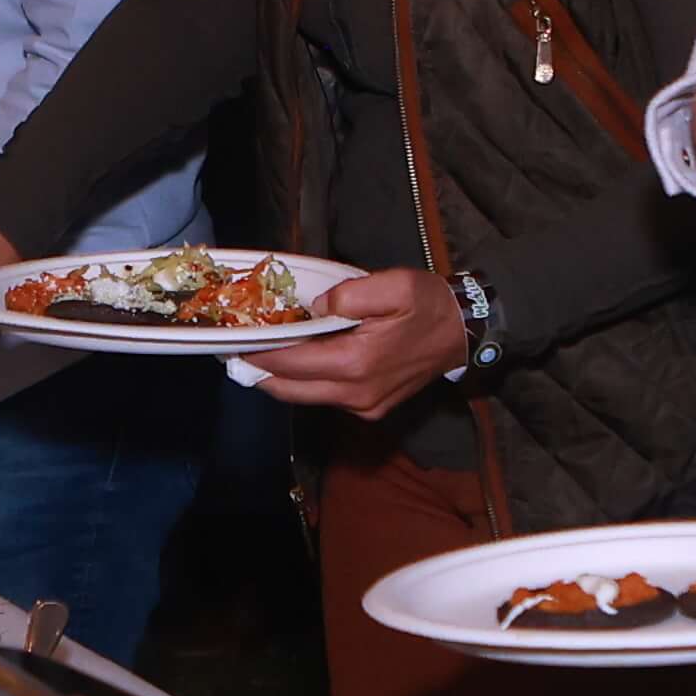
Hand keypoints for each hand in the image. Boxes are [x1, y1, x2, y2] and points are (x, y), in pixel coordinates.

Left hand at [241, 266, 464, 419]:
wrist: (463, 334)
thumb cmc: (429, 306)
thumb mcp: (394, 285)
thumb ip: (349, 294)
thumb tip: (314, 306)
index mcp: (357, 363)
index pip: (290, 362)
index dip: (258, 351)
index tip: (233, 339)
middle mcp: (355, 393)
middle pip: (288, 389)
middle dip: (259, 370)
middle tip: (236, 348)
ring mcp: (363, 407)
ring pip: (304, 397)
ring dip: (280, 377)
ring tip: (261, 351)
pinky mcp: (370, 410)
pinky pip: (325, 398)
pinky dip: (305, 382)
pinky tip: (298, 359)